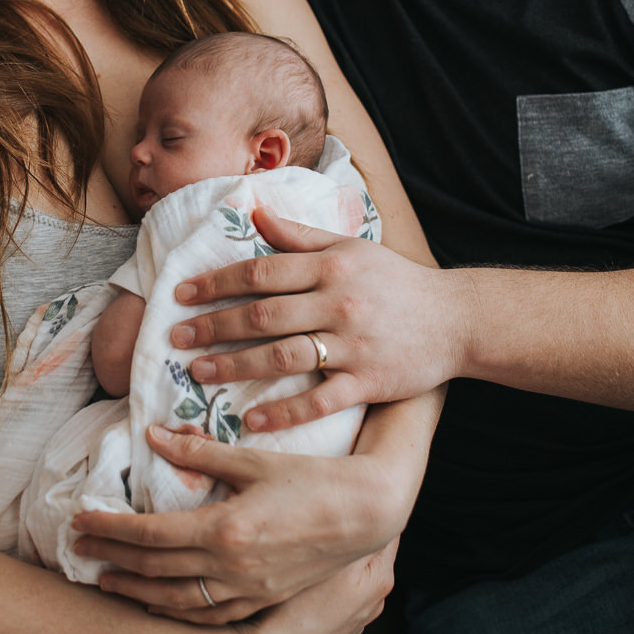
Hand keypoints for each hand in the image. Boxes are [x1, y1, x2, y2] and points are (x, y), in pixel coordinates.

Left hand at [71, 423, 407, 624]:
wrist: (367, 511)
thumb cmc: (313, 477)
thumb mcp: (253, 458)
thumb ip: (199, 451)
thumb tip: (154, 435)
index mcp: (225, 529)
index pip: (150, 535)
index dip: (110, 530)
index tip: (81, 522)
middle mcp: (232, 566)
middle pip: (155, 571)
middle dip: (112, 560)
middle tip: (80, 550)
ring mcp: (249, 589)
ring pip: (177, 601)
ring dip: (136, 592)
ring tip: (107, 580)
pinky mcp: (264, 599)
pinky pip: (211, 615)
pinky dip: (177, 612)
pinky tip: (159, 603)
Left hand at [170, 207, 467, 431]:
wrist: (457, 319)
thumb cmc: (396, 281)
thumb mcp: (350, 247)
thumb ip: (298, 235)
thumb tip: (252, 213)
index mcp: (331, 266)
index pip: (261, 272)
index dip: (216, 282)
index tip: (181, 295)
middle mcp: (338, 303)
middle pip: (262, 316)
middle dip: (214, 326)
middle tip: (176, 338)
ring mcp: (353, 345)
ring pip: (283, 357)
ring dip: (235, 366)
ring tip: (199, 373)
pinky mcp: (369, 382)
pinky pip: (319, 401)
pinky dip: (284, 413)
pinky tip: (251, 420)